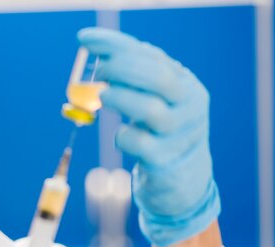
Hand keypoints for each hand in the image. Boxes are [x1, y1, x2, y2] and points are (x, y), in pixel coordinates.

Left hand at [79, 28, 220, 246]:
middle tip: (99, 72)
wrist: (182, 178)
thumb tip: (94, 46)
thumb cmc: (160, 130)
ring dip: (121, 99)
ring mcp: (180, 135)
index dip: (115, 45)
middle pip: (158, 79)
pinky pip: (139, 144)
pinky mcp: (164, 161)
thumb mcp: (154, 98)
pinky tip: (121, 134)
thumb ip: (132, 74)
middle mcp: (190, 107)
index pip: (151, 56)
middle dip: (122, 69)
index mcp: (186, 84)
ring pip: (151, 111)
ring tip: (104, 96)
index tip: (84, 39)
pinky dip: (123, 135)